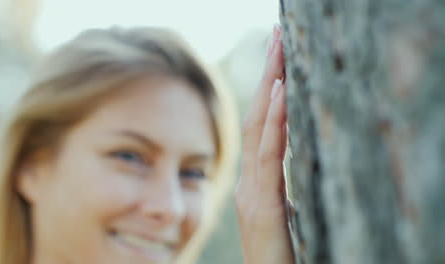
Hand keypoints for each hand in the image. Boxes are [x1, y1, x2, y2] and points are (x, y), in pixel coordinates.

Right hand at [235, 24, 294, 263]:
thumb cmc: (281, 261)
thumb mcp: (286, 218)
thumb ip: (286, 187)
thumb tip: (298, 154)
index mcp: (257, 186)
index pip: (261, 129)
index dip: (268, 91)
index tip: (279, 58)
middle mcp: (251, 184)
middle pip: (258, 119)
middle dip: (269, 75)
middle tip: (277, 36)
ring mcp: (253, 193)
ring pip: (260, 130)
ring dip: (270, 87)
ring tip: (279, 49)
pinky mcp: (261, 206)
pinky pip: (268, 157)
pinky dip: (272, 122)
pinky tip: (278, 94)